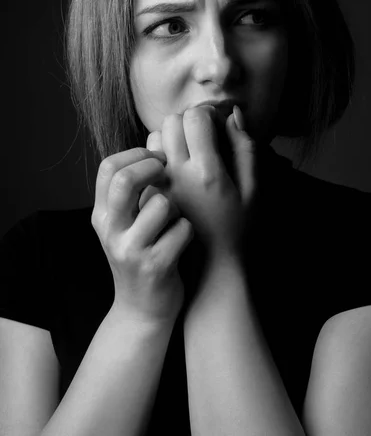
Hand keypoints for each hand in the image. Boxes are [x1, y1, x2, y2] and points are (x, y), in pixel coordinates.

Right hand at [91, 147, 193, 325]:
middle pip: (125, 180)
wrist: (144, 309)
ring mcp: (130, 250)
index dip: (137, 155)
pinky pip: (182, 230)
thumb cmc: (143, 253)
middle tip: (169, 174)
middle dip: (154, 169)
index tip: (158, 160)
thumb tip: (156, 140)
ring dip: (178, 207)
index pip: (109, 167)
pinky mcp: (154, 267)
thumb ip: (133, 188)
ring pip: (162, 204)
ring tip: (177, 220)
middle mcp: (110, 230)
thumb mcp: (126, 222)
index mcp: (102, 214)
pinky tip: (184, 242)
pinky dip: (189, 231)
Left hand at [142, 106, 256, 259]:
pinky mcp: (146, 193)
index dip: (208, 114)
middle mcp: (178, 174)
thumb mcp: (252, 189)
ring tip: (187, 151)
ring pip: (155, 136)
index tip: (217, 126)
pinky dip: (159, 153)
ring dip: (171, 135)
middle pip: (172, 120)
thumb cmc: (237, 227)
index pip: (196, 117)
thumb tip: (232, 115)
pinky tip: (175, 167)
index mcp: (208, 171)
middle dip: (188, 120)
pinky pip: (146, 158)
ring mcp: (159, 183)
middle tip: (202, 136)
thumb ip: (245, 149)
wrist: (209, 267)